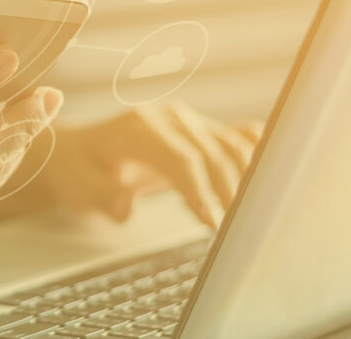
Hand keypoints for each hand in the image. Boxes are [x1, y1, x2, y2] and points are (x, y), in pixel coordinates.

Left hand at [35, 103, 262, 226]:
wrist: (77, 149)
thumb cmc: (79, 169)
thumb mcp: (79, 185)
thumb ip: (102, 195)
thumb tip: (126, 207)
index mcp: (139, 128)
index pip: (181, 158)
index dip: (201, 190)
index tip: (212, 222)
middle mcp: (169, 118)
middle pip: (212, 154)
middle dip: (229, 192)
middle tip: (238, 232)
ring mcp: (188, 121)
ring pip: (230, 145)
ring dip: (246, 179)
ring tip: (253, 216)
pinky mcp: (200, 130)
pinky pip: (234, 138)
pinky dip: (255, 153)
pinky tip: (273, 171)